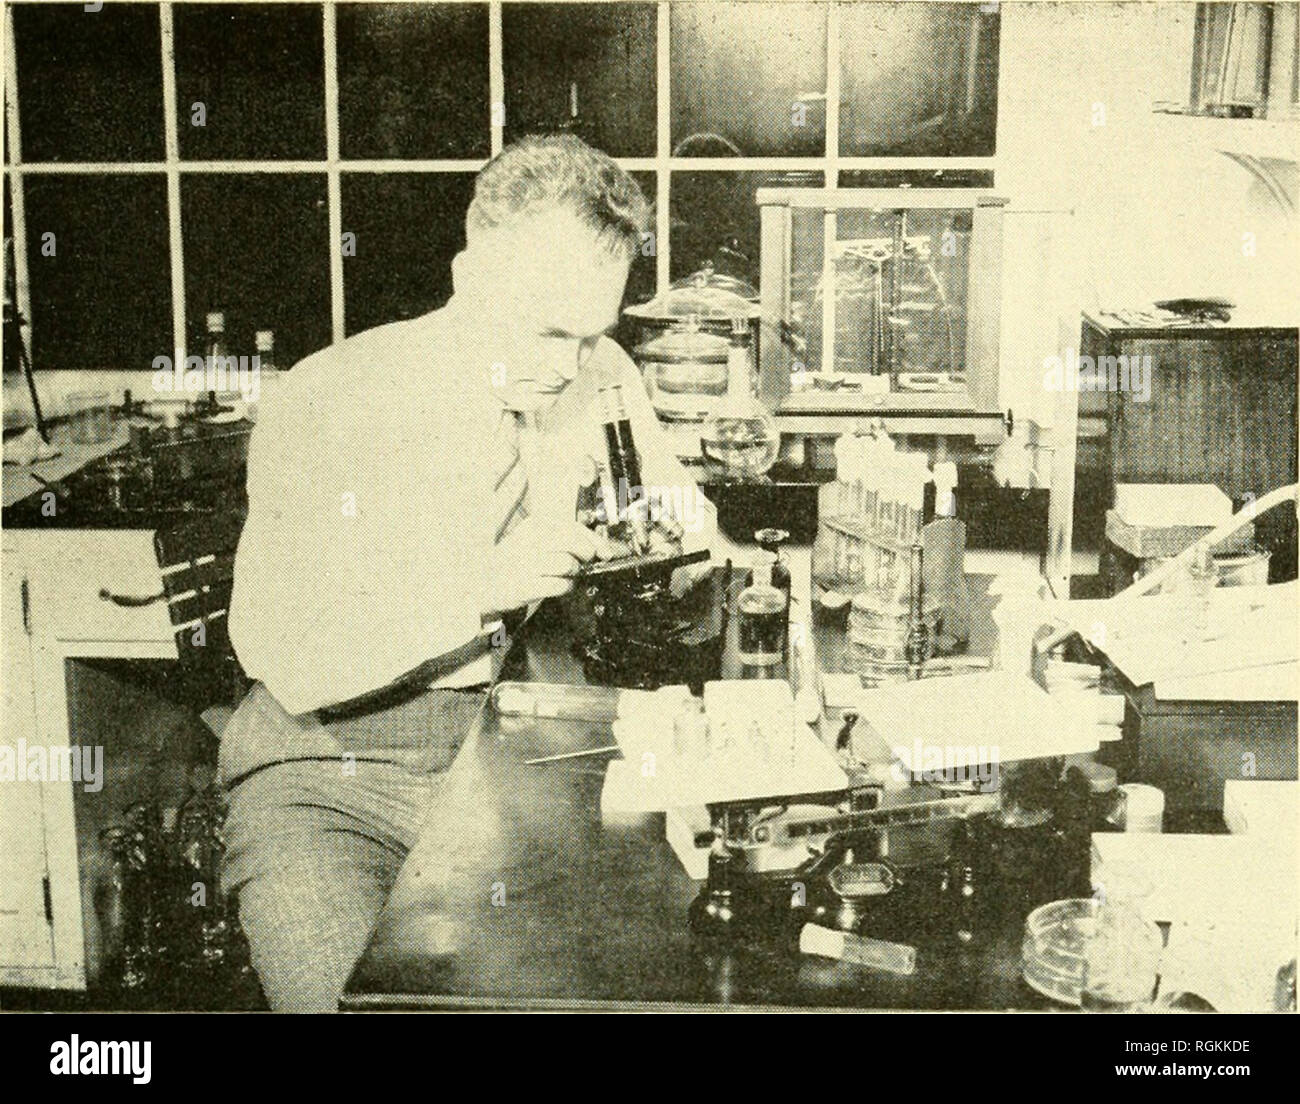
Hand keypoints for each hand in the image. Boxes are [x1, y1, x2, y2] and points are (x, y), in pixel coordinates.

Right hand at [483, 516, 611, 615]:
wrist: (485, 583)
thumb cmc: (520, 560)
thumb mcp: (541, 541)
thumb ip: (572, 540)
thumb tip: (608, 550)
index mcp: (535, 525)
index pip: (574, 527)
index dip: (595, 541)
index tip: (605, 553)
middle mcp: (530, 540)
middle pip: (574, 543)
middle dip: (586, 555)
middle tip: (581, 563)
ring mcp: (525, 563)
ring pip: (568, 564)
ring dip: (572, 573)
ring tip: (560, 574)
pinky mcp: (524, 585)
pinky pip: (560, 584)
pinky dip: (564, 586)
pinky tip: (554, 585)